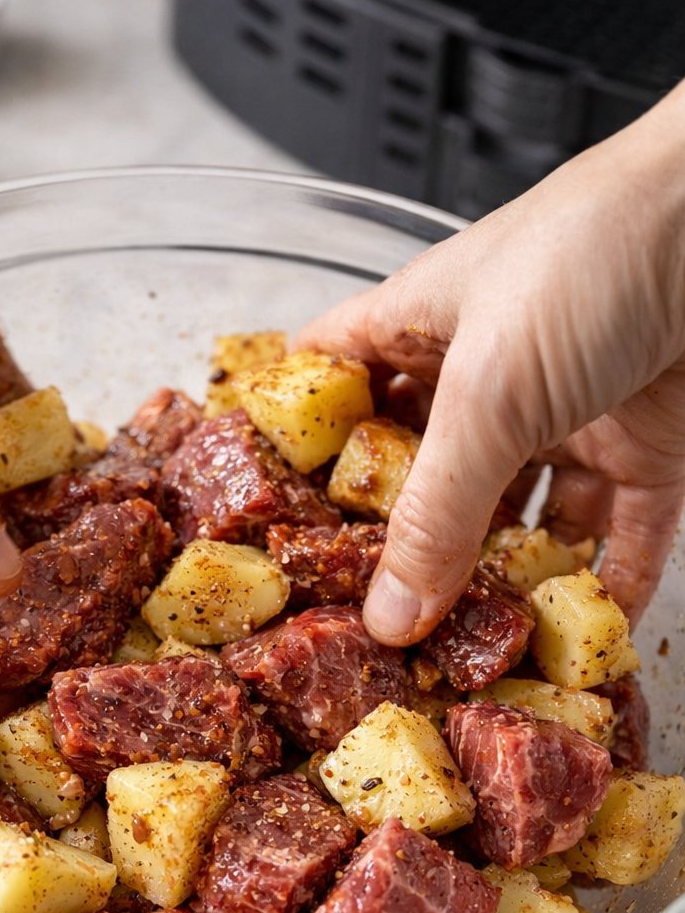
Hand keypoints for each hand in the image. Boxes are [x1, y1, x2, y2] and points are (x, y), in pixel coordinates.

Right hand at [297, 85, 684, 644]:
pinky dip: (605, 589)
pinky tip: (581, 642)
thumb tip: (391, 618)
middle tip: (369, 632)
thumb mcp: (490, 391)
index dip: (298, 447)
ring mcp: (567, 418)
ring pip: (520, 523)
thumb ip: (437, 511)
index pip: (332, 385)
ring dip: (503, 585)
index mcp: (420, 331)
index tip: (268, 527)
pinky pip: (618, 539)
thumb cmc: (598, 254)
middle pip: (423, 481)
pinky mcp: (645, 450)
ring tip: (473, 658)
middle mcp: (485, 380)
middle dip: (401, 553)